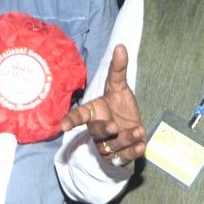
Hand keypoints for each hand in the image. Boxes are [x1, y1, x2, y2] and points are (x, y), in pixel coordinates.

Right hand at [60, 45, 144, 164]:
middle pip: (96, 132)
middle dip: (104, 131)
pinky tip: (141, 145)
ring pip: (113, 145)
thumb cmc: (119, 107)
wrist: (131, 129)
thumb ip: (118, 69)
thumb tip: (120, 46)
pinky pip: (123, 157)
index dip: (70, 120)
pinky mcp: (120, 155)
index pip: (79, 116)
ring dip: (125, 139)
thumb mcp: (119, 87)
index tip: (63, 126)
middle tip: (113, 127)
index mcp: (93, 113)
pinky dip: (132, 153)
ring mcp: (108, 145)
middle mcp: (98, 130)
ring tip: (138, 131)